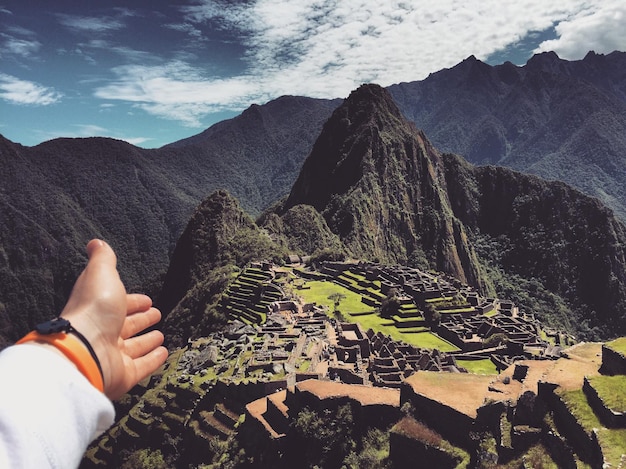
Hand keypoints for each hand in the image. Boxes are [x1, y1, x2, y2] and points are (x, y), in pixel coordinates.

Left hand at [60, 239, 167, 399]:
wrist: (85, 349)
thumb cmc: (94, 309)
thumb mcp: (101, 274)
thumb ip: (103, 259)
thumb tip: (95, 242)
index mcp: (100, 309)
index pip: (120, 304)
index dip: (134, 301)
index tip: (147, 300)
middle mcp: (105, 333)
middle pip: (127, 325)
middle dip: (142, 319)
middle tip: (156, 313)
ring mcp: (114, 356)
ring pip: (135, 346)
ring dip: (148, 340)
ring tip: (162, 334)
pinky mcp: (124, 375)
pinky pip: (142, 366)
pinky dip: (154, 359)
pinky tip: (165, 352)